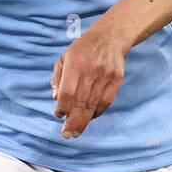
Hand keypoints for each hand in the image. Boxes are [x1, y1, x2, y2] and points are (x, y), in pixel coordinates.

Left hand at [50, 20, 127, 137]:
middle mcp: (91, 71)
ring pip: (94, 104)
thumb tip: (55, 98)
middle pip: (81, 102)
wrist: (110, 36)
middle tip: (67, 135)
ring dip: (84, 121)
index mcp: (75, 64)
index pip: (68, 92)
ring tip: (76, 132)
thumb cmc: (82, 48)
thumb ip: (58, 77)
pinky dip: (97, 112)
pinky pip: (106, 101)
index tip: (58, 116)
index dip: (62, 107)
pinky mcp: (116, 79)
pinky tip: (90, 118)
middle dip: (73, 121)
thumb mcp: (64, 57)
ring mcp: (105, 76)